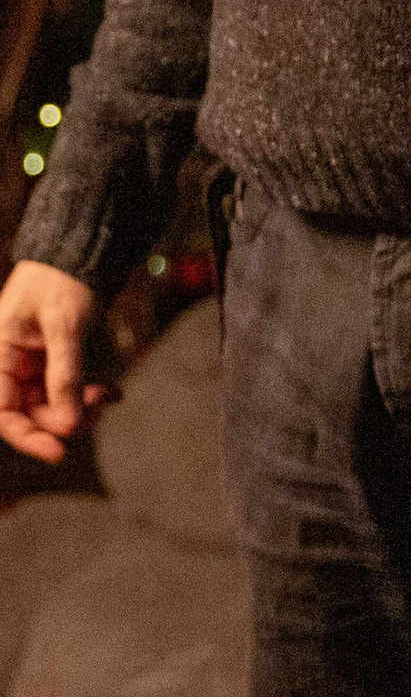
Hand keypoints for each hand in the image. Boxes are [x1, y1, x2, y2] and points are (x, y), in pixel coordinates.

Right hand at [0, 259, 115, 462]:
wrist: (82, 245)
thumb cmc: (63, 276)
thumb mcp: (64, 325)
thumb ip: (64, 374)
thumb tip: (68, 426)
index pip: (1, 412)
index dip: (26, 436)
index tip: (57, 451)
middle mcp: (10, 364)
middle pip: (29, 413)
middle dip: (64, 416)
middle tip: (98, 408)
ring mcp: (32, 364)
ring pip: (53, 404)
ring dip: (81, 406)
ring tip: (108, 394)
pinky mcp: (55, 360)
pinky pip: (69, 389)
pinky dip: (89, 393)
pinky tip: (112, 391)